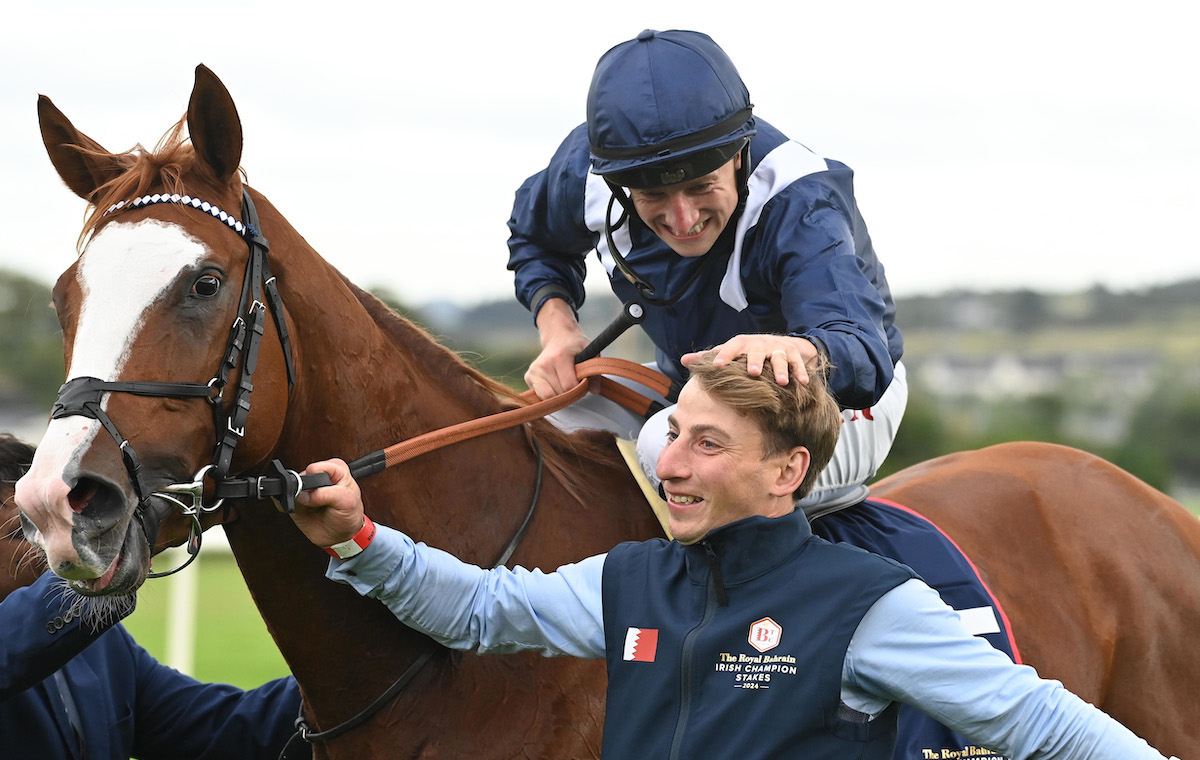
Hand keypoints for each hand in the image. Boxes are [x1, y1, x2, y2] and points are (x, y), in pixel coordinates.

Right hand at [290, 458, 365, 547]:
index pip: (318, 467)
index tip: (321, 490)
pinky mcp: (295, 501)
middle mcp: (318, 477)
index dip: (316, 477)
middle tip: (315, 502)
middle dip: (305, 489)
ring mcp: (305, 489)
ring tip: (311, 508)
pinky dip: (285, 505)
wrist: (340, 536)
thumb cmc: (349, 515)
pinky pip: (282, 499)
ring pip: (290, 486)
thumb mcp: (347, 502)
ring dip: (296, 498)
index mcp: (335, 470)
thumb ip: (327, 494)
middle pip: (302, 476)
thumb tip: (305, 494)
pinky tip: (298, 511)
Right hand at [524, 298, 591, 398]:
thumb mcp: (591, 353)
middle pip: (560, 393)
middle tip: (574, 382)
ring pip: (549, 397)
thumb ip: (595, 372)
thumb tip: (595, 390)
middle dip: (570, 393)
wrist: (558, 336)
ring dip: (559, 395)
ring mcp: (534, 370)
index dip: (579, 389)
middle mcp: (544, 364)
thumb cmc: (575, 346)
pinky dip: (550, 394)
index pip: (569, 386)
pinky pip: (541, 396)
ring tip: (564, 382)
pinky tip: (554, 383)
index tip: (583, 384)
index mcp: (559, 357)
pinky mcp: (528, 376)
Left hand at [682, 334, 819, 385]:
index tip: (716, 367)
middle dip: (756, 361)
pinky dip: (801, 372)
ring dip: (781, 369)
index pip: (730, 348)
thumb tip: (684, 360)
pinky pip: (798, 363)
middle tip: (753, 373)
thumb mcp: (729, 352)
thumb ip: (708, 357)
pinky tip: (803, 383)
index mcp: (741, 344)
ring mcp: (778, 348)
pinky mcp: (794, 353)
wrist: (777, 343)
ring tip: (781, 382)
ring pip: (780, 357)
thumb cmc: (746, 352)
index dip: (723, 356)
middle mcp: (759, 344)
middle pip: (757, 351)